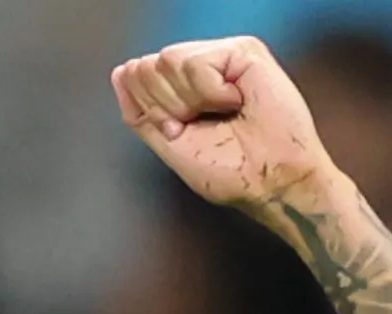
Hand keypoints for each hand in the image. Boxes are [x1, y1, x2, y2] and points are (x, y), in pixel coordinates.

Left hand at [111, 37, 336, 213]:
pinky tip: (236, 102)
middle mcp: (200, 65)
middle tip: (203, 125)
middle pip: (148, 67)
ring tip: (223, 114)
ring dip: (190, 101)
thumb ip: (141, 109)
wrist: (269, 183)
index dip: (152, 111)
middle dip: (168, 106)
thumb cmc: (229, 171)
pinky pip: (196, 63)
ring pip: (168, 61)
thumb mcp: (169, 143)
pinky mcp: (243, 50)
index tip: (182, 133)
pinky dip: (211, 93)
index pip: (136, 76)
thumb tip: (122, 71)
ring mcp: (221, 56)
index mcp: (181, 87)